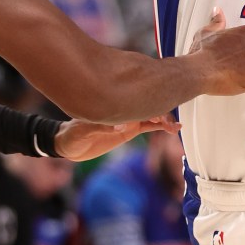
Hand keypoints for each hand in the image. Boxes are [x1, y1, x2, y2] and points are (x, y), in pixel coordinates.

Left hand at [54, 113, 180, 161]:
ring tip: (174, 127)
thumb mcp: (82, 130)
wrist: (69, 144)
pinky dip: (160, 126)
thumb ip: (100, 127)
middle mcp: (123, 108)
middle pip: (148, 104)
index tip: (160, 107)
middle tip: (170, 121)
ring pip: (152, 114)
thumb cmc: (72, 134)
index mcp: (113, 105)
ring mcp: (128, 117)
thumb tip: (118, 127)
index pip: (135, 100)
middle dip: (162, 108)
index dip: (149, 102)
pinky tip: (172, 129)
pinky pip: (149, 125)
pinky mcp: (130, 129)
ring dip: (164, 118)